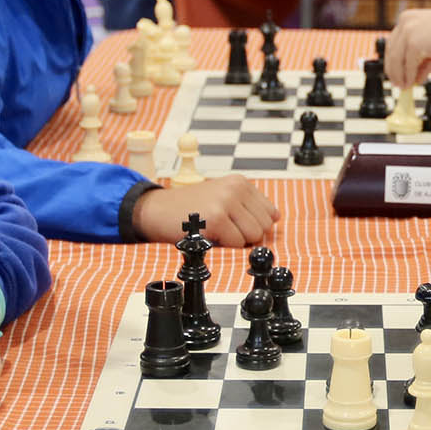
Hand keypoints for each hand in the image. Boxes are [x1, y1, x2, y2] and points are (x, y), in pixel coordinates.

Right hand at [133, 177, 277, 247]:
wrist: (155, 210)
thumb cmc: (188, 208)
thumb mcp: (221, 197)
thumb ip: (247, 207)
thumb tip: (275, 220)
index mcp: (240, 182)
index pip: (271, 214)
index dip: (254, 226)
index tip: (236, 226)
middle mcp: (236, 188)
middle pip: (264, 227)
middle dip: (246, 235)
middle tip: (222, 229)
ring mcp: (227, 202)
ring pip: (253, 236)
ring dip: (235, 242)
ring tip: (215, 231)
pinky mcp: (217, 218)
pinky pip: (237, 244)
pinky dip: (224, 246)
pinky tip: (208, 235)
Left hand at [386, 7, 430, 87]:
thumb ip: (422, 60)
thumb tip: (415, 77)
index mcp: (408, 17)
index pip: (394, 42)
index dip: (393, 59)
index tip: (395, 71)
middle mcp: (405, 23)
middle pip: (391, 50)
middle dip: (393, 70)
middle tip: (397, 82)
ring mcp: (408, 33)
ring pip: (396, 60)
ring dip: (399, 76)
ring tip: (404, 86)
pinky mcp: (413, 44)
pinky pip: (408, 65)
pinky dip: (409, 76)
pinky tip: (412, 83)